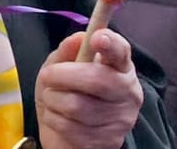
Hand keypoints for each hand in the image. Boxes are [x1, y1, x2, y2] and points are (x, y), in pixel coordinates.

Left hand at [35, 30, 143, 148]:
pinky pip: (69, 126)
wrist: (67, 133)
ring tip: (54, 100)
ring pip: (76, 105)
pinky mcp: (108, 141)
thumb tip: (78, 37)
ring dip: (53, 100)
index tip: (97, 37)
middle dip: (62, 75)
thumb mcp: (61, 67)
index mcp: (120, 68)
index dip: (111, 43)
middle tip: (48, 76)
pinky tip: (58, 117)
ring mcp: (121, 120)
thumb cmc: (67, 93)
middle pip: (97, 79)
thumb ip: (68, 51)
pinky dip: (53, 119)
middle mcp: (128, 93)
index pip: (122, 52)